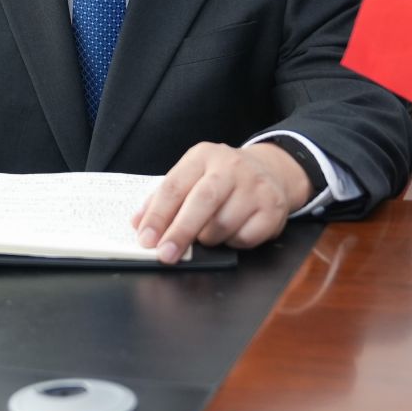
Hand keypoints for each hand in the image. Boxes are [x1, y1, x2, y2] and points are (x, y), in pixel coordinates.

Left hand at [132, 142, 309, 263]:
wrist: (271, 171)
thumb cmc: (220, 179)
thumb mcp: (191, 176)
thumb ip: (163, 199)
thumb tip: (138, 225)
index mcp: (203, 156)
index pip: (174, 186)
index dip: (157, 215)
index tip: (145, 239)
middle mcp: (231, 167)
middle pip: (202, 202)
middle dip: (180, 232)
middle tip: (165, 254)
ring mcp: (255, 186)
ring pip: (223, 225)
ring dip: (207, 239)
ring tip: (205, 235)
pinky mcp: (273, 208)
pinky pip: (245, 238)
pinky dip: (232, 243)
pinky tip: (231, 232)